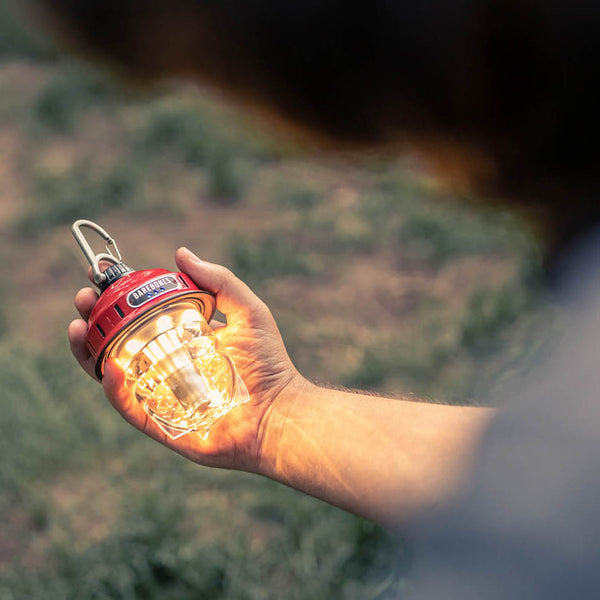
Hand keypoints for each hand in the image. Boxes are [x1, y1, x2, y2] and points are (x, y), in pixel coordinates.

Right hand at [68, 247, 306, 473]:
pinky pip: (128, 405)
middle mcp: (167, 365)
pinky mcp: (159, 423)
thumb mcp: (248, 311)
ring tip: (78, 327)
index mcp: (183, 340)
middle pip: (119, 342)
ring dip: (89, 351)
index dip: (120, 300)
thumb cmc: (269, 363)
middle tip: (85, 301)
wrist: (279, 413)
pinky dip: (114, 387)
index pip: (142, 316)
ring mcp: (160, 394)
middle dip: (96, 321)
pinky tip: (109, 364)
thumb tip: (180, 253)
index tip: (103, 279)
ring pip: (113, 373)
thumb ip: (218, 281)